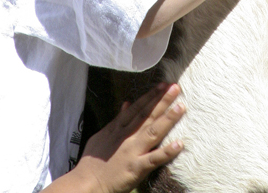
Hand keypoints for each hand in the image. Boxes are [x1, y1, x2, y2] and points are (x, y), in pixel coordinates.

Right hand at [50, 83, 184, 192]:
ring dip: (168, 119)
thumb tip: (126, 103)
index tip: (163, 85)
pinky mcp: (136, 168)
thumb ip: (117, 119)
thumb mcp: (102, 135)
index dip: (151, 95)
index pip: (137, 108)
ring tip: (181, 107)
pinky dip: (167, 152)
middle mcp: (128, 136)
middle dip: (162, 100)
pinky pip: (154, 159)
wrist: (86, 183)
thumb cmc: (93, 161)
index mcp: (119, 128)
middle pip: (148, 115)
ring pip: (154, 131)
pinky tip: (179, 144)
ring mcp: (133, 151)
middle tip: (176, 87)